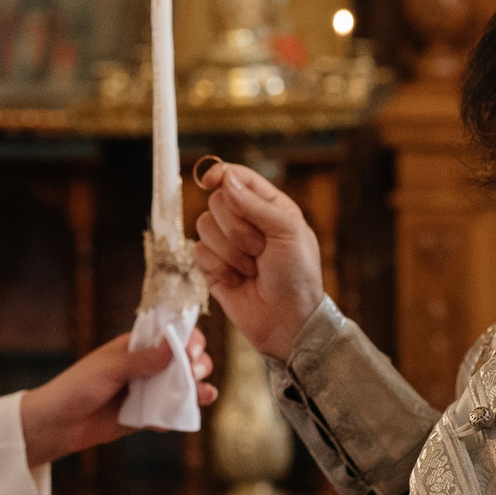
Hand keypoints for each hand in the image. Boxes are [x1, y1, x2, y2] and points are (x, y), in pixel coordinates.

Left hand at [18, 326, 216, 466]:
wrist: (59, 424)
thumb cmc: (78, 386)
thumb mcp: (110, 368)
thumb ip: (142, 360)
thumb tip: (174, 345)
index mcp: (135, 346)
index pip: (170, 335)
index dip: (187, 339)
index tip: (192, 350)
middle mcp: (145, 366)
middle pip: (184, 360)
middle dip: (198, 363)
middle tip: (196, 372)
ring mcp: (147, 391)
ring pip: (182, 387)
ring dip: (198, 389)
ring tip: (204, 395)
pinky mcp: (145, 416)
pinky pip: (170, 414)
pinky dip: (180, 415)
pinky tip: (183, 416)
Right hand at [194, 162, 325, 361]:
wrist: (287, 320)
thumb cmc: (297, 276)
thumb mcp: (288, 232)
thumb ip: (256, 204)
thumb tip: (225, 179)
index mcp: (267, 206)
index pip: (236, 178)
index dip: (221, 174)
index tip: (211, 181)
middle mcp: (244, 221)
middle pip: (215, 203)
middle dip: (237, 229)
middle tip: (261, 249)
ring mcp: (226, 243)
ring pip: (203, 228)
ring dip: (231, 253)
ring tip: (252, 269)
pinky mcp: (211, 266)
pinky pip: (198, 253)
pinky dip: (219, 268)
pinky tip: (238, 280)